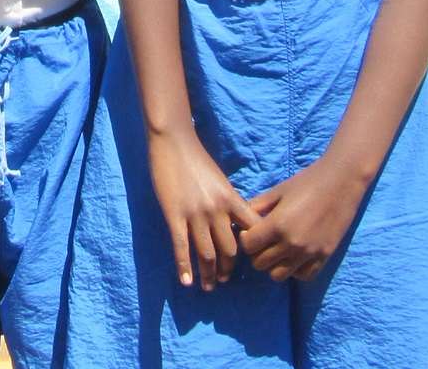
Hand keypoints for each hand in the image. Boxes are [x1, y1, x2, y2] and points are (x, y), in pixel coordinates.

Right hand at [148, 130, 261, 290]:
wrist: (174, 142)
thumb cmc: (196, 158)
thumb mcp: (220, 180)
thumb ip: (228, 201)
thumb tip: (234, 221)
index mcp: (232, 199)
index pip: (251, 232)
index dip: (253, 250)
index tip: (250, 261)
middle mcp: (217, 210)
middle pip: (230, 249)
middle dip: (228, 268)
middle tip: (224, 278)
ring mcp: (196, 214)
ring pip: (207, 253)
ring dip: (209, 273)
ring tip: (209, 285)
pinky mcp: (174, 214)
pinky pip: (182, 246)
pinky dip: (185, 266)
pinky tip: (186, 281)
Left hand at [239, 157, 366, 281]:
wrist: (342, 182)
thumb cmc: (306, 182)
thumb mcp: (277, 192)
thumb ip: (256, 207)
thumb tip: (239, 219)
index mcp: (278, 225)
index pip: (248, 246)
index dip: (245, 239)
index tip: (250, 231)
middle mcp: (293, 243)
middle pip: (260, 263)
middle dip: (256, 253)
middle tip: (262, 241)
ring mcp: (310, 253)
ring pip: (278, 275)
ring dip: (273, 264)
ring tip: (277, 249)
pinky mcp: (325, 256)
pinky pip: (303, 275)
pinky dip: (294, 270)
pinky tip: (294, 256)